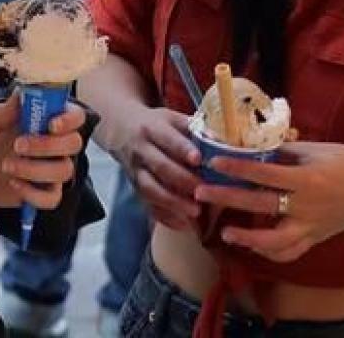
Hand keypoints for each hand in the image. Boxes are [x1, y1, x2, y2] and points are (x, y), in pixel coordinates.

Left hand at [0, 93, 85, 211]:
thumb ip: (5, 108)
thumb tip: (23, 92)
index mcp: (47, 118)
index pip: (75, 116)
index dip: (69, 120)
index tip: (51, 125)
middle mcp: (56, 143)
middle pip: (74, 143)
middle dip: (47, 146)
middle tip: (17, 145)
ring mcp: (51, 169)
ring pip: (64, 171)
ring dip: (35, 169)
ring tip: (6, 165)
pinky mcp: (43, 192)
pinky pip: (52, 198)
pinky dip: (34, 193)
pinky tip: (13, 184)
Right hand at [115, 107, 204, 231]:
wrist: (119, 130)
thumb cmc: (155, 124)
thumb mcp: (172, 118)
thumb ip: (196, 129)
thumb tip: (223, 143)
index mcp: (152, 128)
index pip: (168, 138)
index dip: (182, 149)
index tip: (198, 159)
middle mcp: (141, 150)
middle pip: (160, 166)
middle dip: (182, 180)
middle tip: (203, 191)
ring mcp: (135, 171)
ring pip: (150, 189)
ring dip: (173, 202)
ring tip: (195, 212)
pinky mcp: (134, 187)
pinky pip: (147, 204)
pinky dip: (164, 216)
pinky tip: (182, 224)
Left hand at [198, 142, 343, 263]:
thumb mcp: (318, 150)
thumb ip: (285, 152)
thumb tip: (254, 146)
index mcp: (307, 179)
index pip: (264, 174)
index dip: (237, 168)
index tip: (214, 162)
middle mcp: (307, 206)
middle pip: (260, 206)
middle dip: (227, 199)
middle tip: (200, 194)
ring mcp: (311, 226)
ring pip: (275, 242)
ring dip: (248, 240)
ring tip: (225, 233)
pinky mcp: (315, 238)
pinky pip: (290, 252)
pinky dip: (270, 251)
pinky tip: (253, 245)